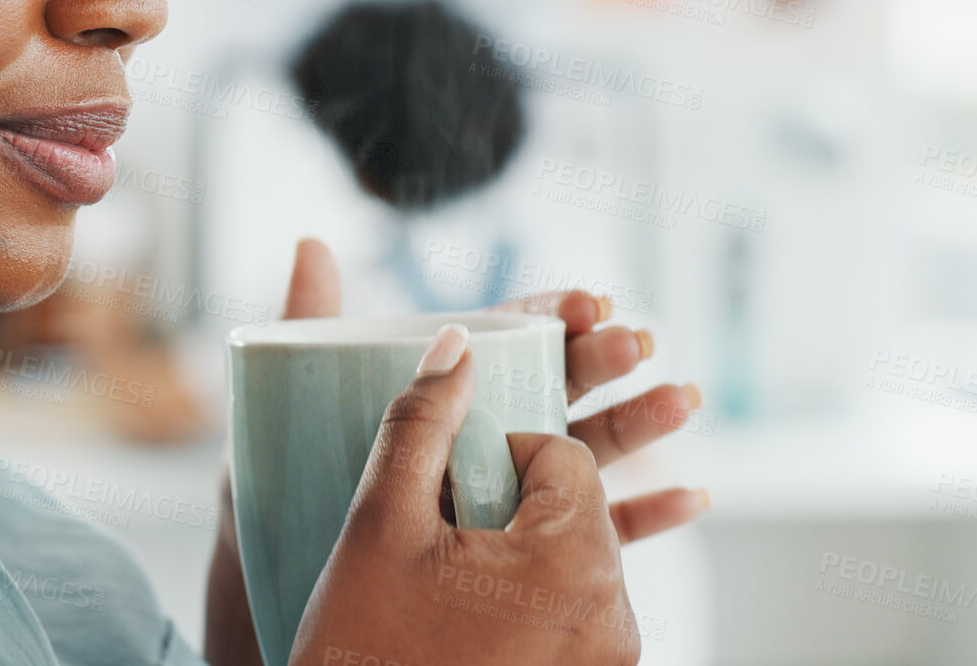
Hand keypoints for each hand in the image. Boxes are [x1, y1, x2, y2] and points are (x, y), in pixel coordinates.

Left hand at [203, 240, 704, 664]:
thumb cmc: (272, 508)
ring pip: (586, 454)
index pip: (504, 343)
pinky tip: (690, 496)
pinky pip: (594, 541)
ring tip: (678, 399)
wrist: (274, 602)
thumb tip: (312, 244)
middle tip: (632, 339)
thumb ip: (305, 326)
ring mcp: (501, 501)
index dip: (547, 317)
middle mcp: (477, 442)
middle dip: (600, 360)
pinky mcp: (517, 562)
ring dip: (638, 424)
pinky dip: (646, 518)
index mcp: (434, 398)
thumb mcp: (280, 411)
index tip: (584, 301)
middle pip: (554, 389)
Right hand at [290, 329, 640, 664]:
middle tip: (443, 524)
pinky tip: (488, 602)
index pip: (564, 454)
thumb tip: (458, 343)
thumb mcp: (379, 523)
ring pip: (572, 562)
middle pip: (575, 508)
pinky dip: (534, 598)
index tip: (445, 480)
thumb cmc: (362, 652)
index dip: (498, 451)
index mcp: (576, 565)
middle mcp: (614, 620)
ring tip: (449, 576)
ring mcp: (605, 665)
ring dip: (519, 547)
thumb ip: (420, 421)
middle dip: (511, 499)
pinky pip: (575, 615)